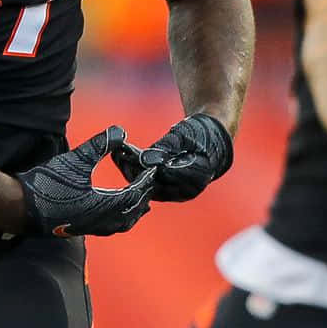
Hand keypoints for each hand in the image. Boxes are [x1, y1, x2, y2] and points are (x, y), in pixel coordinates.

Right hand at [16, 126, 155, 236]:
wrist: (17, 207)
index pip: (135, 195)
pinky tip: (113, 207)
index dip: (145, 182)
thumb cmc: (46, 185)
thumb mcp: (75, 160)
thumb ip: (99, 145)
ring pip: (120, 225)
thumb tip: (120, 131)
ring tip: (139, 199)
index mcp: (102, 206)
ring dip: (132, 212)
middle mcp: (99, 221)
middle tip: (149, 184)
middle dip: (143, 198)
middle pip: (132, 214)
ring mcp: (88, 228)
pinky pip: (107, 228)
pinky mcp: (78, 229)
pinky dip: (118, 218)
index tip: (152, 171)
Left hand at [112, 112, 233, 201]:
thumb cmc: (201, 134)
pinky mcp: (164, 191)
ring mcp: (175, 193)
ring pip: (145, 184)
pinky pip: (144, 183)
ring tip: (116, 151)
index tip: (129, 151)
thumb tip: (145, 159)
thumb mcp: (185, 135)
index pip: (166, 173)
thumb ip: (166, 147)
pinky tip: (120, 156)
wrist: (209, 142)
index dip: (147, 164)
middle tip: (116, 150)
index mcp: (198, 177)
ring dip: (129, 168)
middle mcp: (186, 191)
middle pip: (153, 182)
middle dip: (133, 166)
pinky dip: (133, 169)